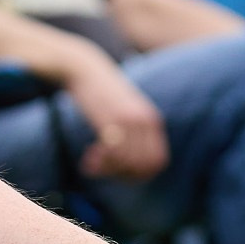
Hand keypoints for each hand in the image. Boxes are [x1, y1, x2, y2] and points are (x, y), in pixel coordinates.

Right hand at [62, 54, 167, 180]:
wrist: (86, 69)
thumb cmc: (103, 92)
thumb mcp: (127, 110)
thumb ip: (136, 131)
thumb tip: (131, 164)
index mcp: (153, 121)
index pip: (158, 162)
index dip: (140, 174)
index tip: (120, 171)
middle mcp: (146, 122)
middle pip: (143, 167)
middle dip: (122, 174)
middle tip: (103, 168)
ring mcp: (130, 121)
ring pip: (128, 163)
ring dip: (107, 168)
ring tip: (91, 161)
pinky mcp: (112, 120)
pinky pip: (114, 154)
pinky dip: (100, 161)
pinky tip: (88, 155)